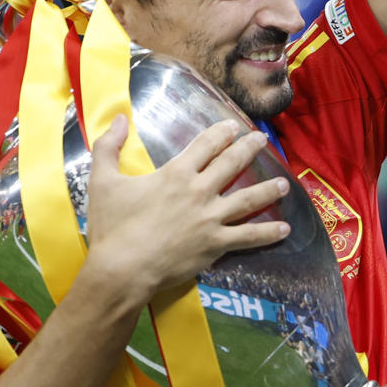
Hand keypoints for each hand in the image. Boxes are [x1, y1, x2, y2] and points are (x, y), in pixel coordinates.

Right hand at [76, 116, 290, 306]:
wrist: (122, 269)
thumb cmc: (112, 226)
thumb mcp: (102, 180)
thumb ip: (108, 146)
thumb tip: (118, 117)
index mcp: (176, 173)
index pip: (206, 144)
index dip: (221, 132)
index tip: (233, 126)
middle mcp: (199, 191)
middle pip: (232, 164)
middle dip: (249, 148)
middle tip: (262, 139)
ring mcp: (211, 219)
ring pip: (248, 199)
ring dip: (268, 189)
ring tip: (284, 183)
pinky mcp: (216, 245)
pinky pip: (248, 236)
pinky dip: (268, 233)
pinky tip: (285, 229)